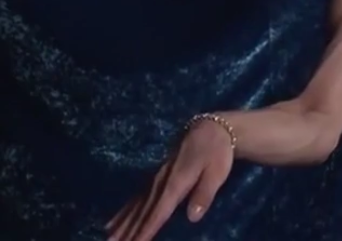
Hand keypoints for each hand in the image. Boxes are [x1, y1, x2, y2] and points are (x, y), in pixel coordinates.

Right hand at [105, 119, 234, 240]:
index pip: (159, 212)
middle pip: (142, 211)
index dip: (147, 229)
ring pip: (136, 205)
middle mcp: (161, 183)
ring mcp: (156, 179)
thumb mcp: (217, 173)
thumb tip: (193, 217)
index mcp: (176, 184)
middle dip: (129, 230)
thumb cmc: (216, 152)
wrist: (210, 128)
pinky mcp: (155, 177)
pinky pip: (136, 197)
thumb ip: (204, 194)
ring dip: (122, 222)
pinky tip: (114, 220)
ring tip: (108, 237)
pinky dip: (124, 210)